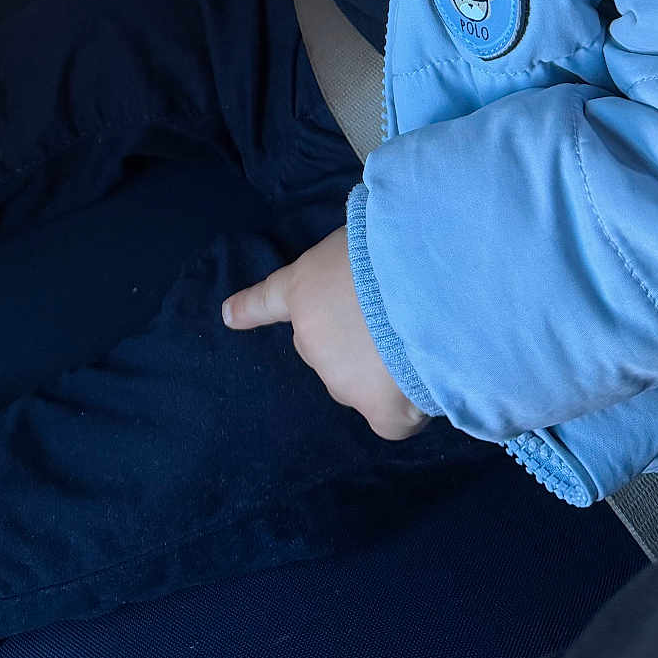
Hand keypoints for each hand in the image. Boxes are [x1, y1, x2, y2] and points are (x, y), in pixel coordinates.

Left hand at [222, 227, 431, 440]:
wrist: (428, 287)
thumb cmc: (395, 245)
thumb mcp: (362, 238)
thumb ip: (352, 266)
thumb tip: (371, 280)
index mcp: (304, 287)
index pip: (268, 299)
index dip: (248, 310)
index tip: (229, 316)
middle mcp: (312, 338)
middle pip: (327, 347)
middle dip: (354, 338)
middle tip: (395, 314)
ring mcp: (340, 378)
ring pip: (361, 381)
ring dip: (384, 368)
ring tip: (421, 338)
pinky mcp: (378, 409)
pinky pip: (389, 419)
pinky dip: (406, 408)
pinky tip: (426, 383)